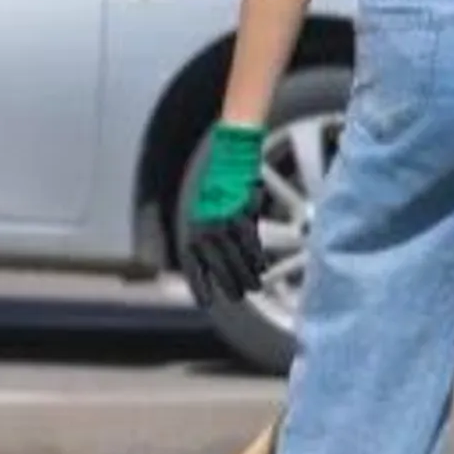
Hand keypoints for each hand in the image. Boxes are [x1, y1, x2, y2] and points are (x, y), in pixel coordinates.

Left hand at [186, 120, 270, 304]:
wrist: (231, 151)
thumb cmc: (220, 180)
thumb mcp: (209, 206)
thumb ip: (211, 230)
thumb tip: (215, 254)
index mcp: (194, 224)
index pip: (192, 262)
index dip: (197, 283)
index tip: (202, 302)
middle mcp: (206, 224)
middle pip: (215, 263)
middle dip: (225, 283)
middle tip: (234, 299)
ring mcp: (225, 218)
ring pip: (235, 255)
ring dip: (244, 274)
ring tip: (253, 289)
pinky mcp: (243, 212)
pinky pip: (250, 241)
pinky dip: (255, 256)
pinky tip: (261, 269)